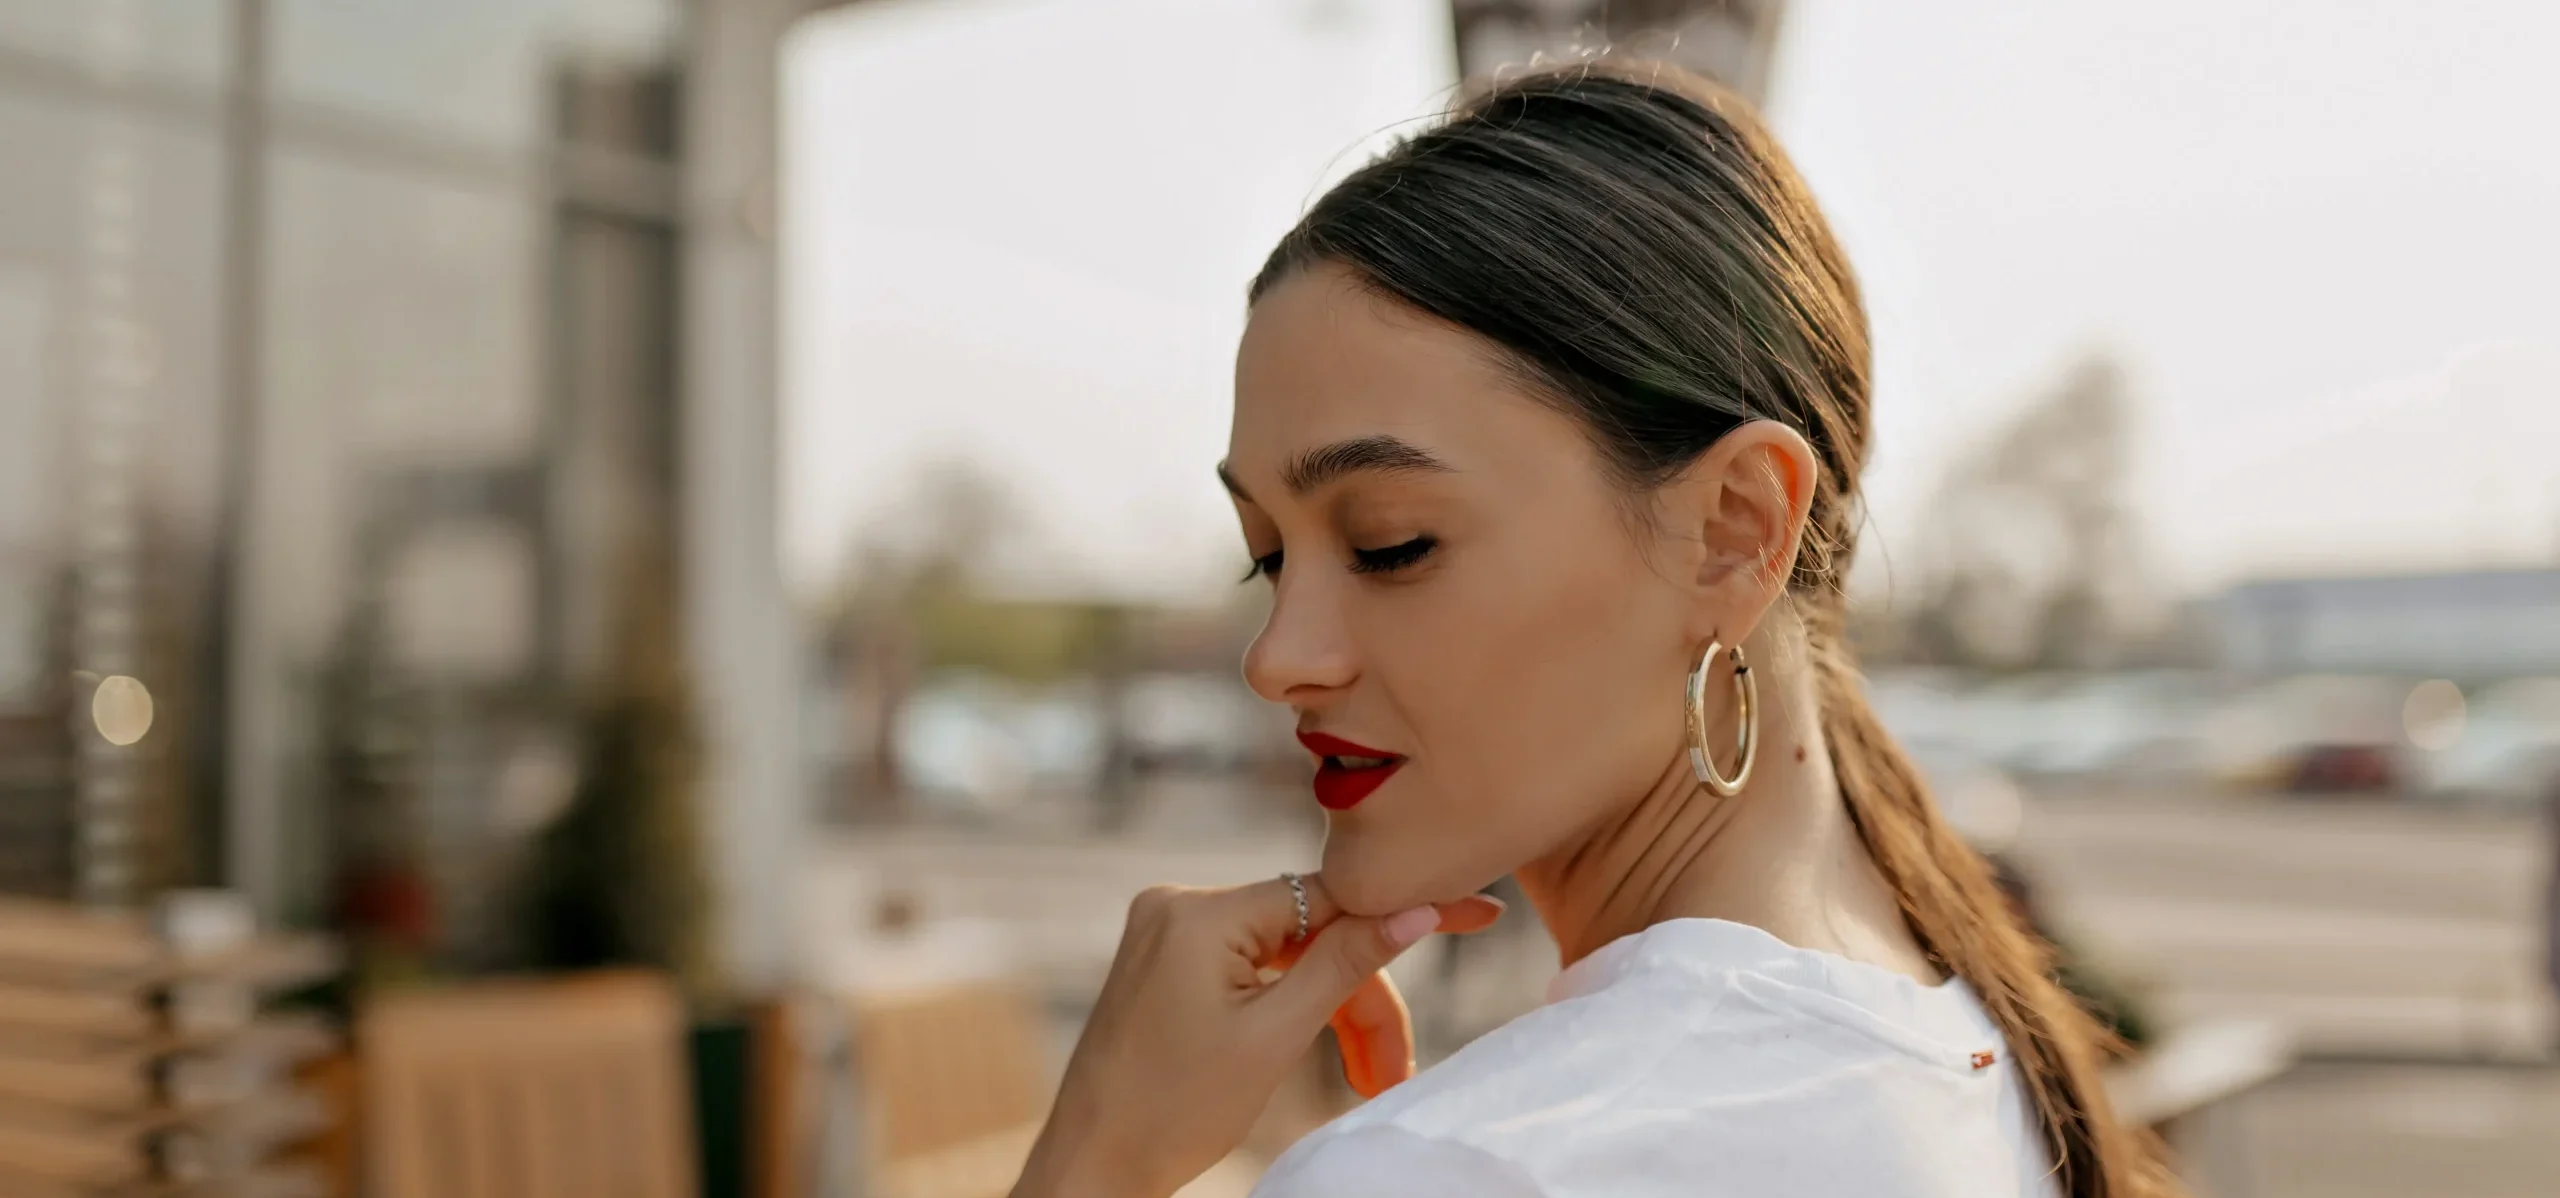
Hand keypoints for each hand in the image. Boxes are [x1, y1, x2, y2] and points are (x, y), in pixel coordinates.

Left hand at [1011, 874, 1503, 1197]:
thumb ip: (1344, 964)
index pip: (1328, 895)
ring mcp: (1170, 930)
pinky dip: (1293, 1007)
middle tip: (1391, 1069)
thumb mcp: (1274, 1037)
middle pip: (1311, 933)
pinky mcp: (1168, 959)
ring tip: (1367, 1078)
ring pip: (1288, 955)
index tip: (1476, 911)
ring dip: (1332, 1012)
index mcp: (1198, 912)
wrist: (1093, 1163)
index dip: (1403, 911)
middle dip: (1360, 998)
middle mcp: (1178, 904)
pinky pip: (1255, 965)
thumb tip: (1416, 908)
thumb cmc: (1173, 1110)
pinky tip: (1325, 1047)